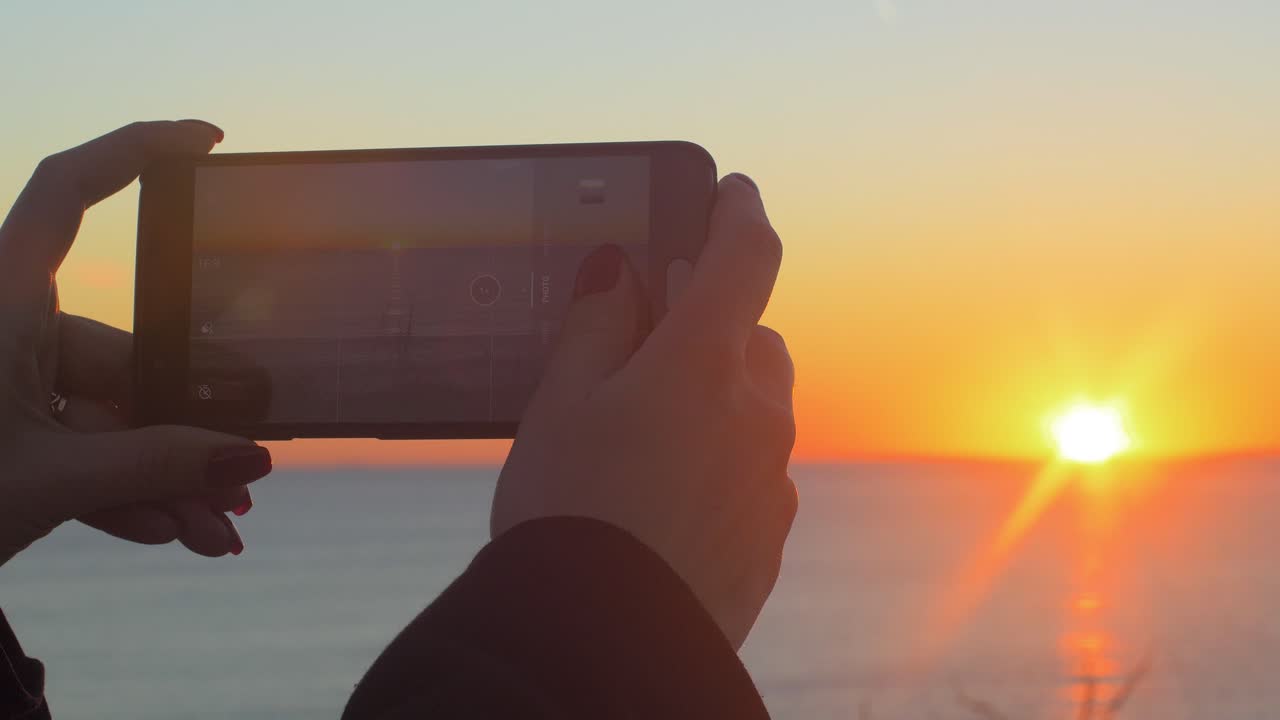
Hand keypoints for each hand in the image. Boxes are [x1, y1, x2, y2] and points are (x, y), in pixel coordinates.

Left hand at [0, 121, 272, 565]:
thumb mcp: (48, 482)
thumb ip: (157, 467)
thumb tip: (249, 460)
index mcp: (1, 300)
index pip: (68, 192)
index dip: (137, 149)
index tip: (208, 141)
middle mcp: (9, 326)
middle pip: (125, 354)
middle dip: (185, 433)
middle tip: (237, 490)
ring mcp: (10, 380)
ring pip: (113, 415)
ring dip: (165, 478)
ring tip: (212, 533)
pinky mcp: (11, 429)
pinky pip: (85, 448)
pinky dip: (126, 490)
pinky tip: (173, 532)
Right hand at [492, 174, 796, 648]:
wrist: (600, 639)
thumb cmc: (568, 509)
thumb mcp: (561, 401)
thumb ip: (598, 322)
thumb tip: (621, 269)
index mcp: (703, 365)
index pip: (744, 257)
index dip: (736, 212)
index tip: (730, 191)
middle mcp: (756, 415)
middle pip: (755, 340)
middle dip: (715, 328)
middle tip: (656, 339)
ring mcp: (772, 481)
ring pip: (759, 410)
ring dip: (722, 399)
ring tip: (649, 435)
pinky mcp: (771, 538)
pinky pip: (757, 475)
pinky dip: (726, 463)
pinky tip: (669, 496)